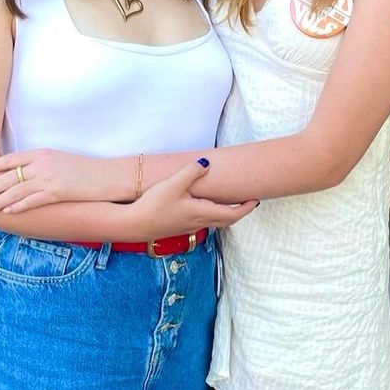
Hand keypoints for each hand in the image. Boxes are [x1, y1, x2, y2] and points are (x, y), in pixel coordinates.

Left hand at [0, 149, 115, 212]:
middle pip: (9, 176)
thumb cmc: (87, 169)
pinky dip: (17, 206)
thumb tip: (28, 174)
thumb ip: (43, 164)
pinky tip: (7, 212)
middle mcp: (42, 164)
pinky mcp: (57, 192)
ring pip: (16, 190)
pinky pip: (32, 200)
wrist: (109, 175)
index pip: (11, 159)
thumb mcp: (62, 160)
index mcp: (43, 153)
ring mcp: (49, 178)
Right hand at [125, 160, 256, 240]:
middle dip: (239, 212)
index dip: (246, 208)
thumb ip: (191, 173)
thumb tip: (206, 164)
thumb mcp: (173, 184)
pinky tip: (204, 205)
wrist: (135, 225)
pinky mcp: (180, 226)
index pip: (232, 214)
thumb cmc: (154, 206)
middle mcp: (199, 223)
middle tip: (247, 201)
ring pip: (215, 222)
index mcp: (202, 213)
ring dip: (225, 213)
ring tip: (229, 201)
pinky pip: (203, 221)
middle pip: (226, 220)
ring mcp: (189, 226)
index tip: (255, 200)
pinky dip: (212, 214)